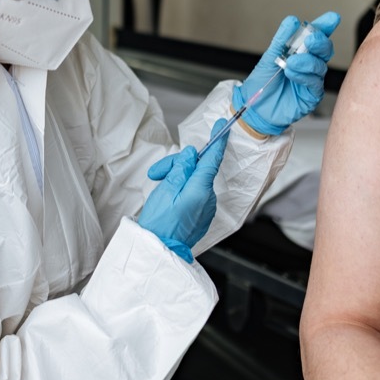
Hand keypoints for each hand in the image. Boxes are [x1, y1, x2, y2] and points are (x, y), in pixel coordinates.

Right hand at [137, 120, 228, 261]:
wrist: (158, 252)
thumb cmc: (158, 224)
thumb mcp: (166, 190)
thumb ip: (181, 169)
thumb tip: (192, 154)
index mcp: (201, 190)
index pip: (212, 160)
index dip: (217, 141)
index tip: (222, 126)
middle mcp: (209, 199)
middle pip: (197, 170)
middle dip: (178, 166)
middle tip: (156, 173)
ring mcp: (207, 209)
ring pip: (194, 182)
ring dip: (177, 179)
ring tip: (158, 188)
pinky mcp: (202, 216)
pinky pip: (194, 195)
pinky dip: (182, 191)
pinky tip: (167, 199)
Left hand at [235, 12, 340, 135]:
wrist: (255, 107)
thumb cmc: (263, 82)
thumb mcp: (270, 57)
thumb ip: (282, 39)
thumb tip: (292, 20)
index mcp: (301, 52)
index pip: (317, 36)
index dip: (326, 26)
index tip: (332, 18)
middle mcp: (310, 64)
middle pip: (325, 50)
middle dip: (320, 42)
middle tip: (309, 39)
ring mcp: (313, 80)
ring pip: (320, 65)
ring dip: (306, 61)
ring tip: (290, 63)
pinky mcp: (312, 95)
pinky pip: (315, 83)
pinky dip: (304, 75)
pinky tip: (292, 73)